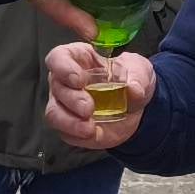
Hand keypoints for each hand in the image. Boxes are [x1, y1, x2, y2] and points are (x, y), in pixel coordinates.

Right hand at [41, 43, 156, 148]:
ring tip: (89, 127)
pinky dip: (77, 135)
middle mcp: (65, 81)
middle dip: (71, 99)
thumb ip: (138, 77)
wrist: (135, 107)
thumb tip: (134, 88)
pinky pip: (64, 132)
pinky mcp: (70, 126)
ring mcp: (65, 105)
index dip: (63, 67)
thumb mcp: (141, 71)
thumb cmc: (130, 79)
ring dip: (69, 121)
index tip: (79, 79)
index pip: (58, 57)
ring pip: (53, 113)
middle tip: (89, 107)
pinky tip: (92, 134)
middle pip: (56, 87)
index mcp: (78, 59)